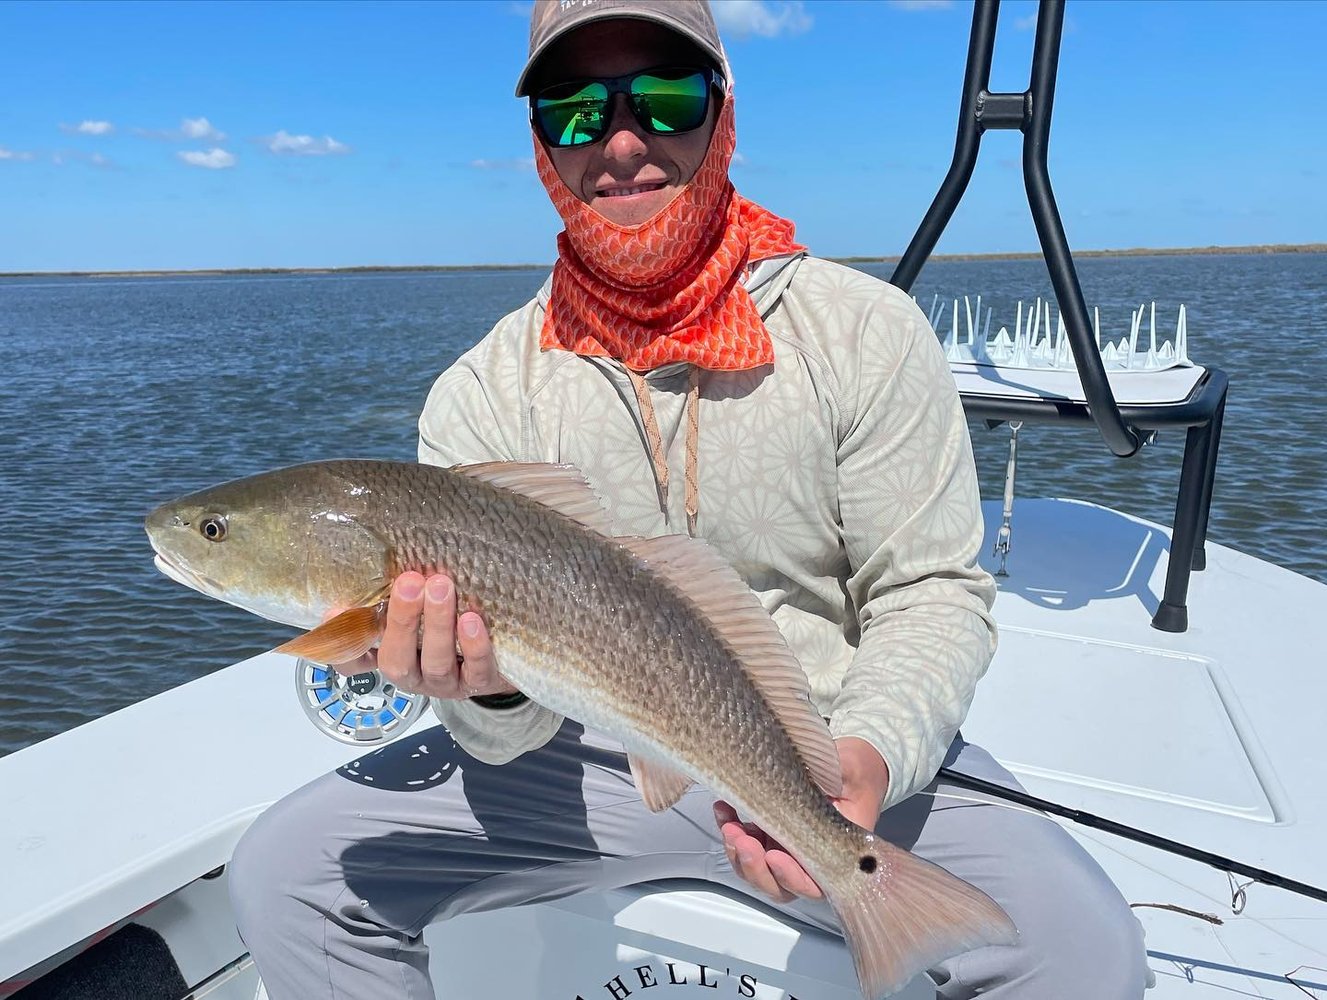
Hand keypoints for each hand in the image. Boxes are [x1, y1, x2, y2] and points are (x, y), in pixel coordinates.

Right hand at [328, 572, 519, 699]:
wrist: (505, 653)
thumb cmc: (453, 622)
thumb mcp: (421, 608)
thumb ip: (395, 596)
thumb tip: (363, 576)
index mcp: (393, 655)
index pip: (354, 661)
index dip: (341, 644)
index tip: (335, 612)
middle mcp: (414, 674)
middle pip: (397, 659)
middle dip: (402, 620)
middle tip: (409, 581)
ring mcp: (447, 683)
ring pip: (436, 664)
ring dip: (438, 625)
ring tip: (442, 588)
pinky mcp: (481, 683)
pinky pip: (476, 670)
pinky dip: (474, 647)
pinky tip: (473, 620)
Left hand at [715, 737, 888, 902]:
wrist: (842, 762)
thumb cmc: (852, 770)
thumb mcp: (852, 769)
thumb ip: (840, 777)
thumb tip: (822, 779)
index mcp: (837, 851)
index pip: (814, 882)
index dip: (792, 877)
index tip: (774, 855)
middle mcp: (808, 858)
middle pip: (779, 886)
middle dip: (756, 869)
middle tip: (742, 841)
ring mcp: (785, 849)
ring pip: (756, 870)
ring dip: (738, 853)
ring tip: (729, 825)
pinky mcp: (766, 836)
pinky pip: (742, 846)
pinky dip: (730, 831)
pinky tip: (724, 810)